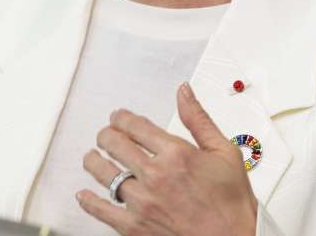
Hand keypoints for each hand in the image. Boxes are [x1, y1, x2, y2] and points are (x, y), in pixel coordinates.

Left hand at [78, 83, 257, 235]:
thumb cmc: (231, 202)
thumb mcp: (224, 151)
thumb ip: (199, 119)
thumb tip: (184, 93)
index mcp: (176, 154)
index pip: (135, 126)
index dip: (121, 118)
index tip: (119, 117)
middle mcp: (155, 175)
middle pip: (115, 144)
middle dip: (106, 135)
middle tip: (105, 135)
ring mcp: (142, 202)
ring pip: (103, 173)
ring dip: (93, 161)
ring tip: (91, 157)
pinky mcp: (135, 226)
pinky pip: (102, 210)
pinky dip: (89, 200)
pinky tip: (84, 194)